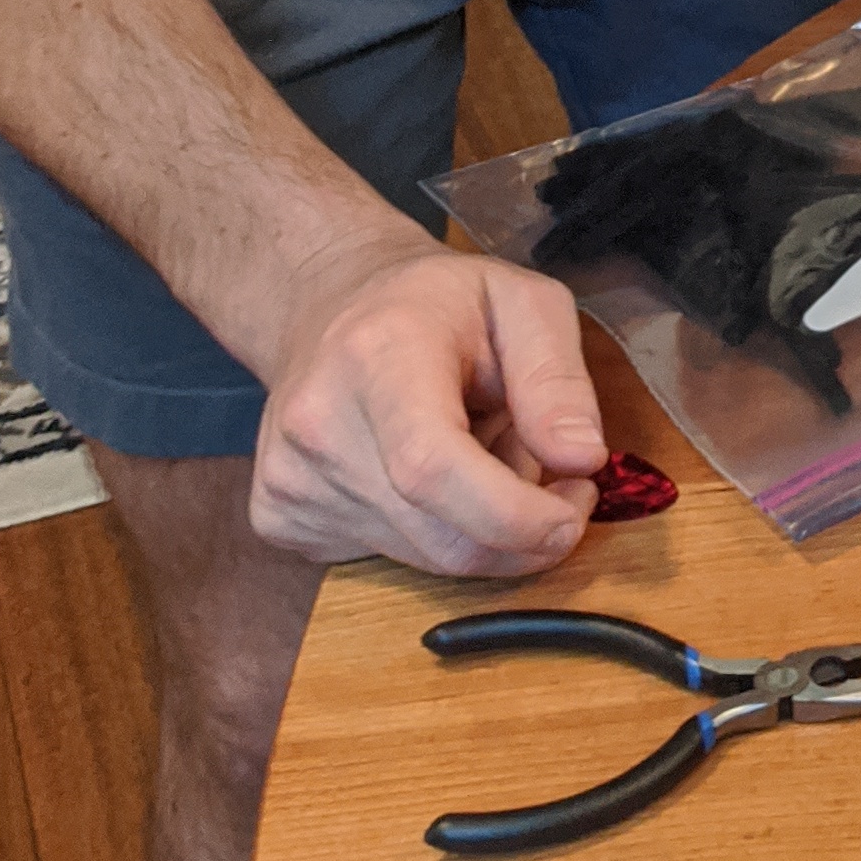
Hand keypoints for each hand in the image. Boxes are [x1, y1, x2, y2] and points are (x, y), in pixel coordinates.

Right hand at [250, 229, 607, 573]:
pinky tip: (427, 473)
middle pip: (438, 535)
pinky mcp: (279, 517)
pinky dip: (431, 531)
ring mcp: (287, 478)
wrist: (326, 303)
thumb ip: (557, 378)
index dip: (513, 516)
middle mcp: (317, 423)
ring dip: (478, 526)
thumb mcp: (523, 302)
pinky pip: (384, 559)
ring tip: (480, 451)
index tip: (573, 513)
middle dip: (520, 531)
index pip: (431, 468)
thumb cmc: (436, 302)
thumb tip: (581, 459)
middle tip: (559, 483)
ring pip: (420, 556)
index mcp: (377, 356)